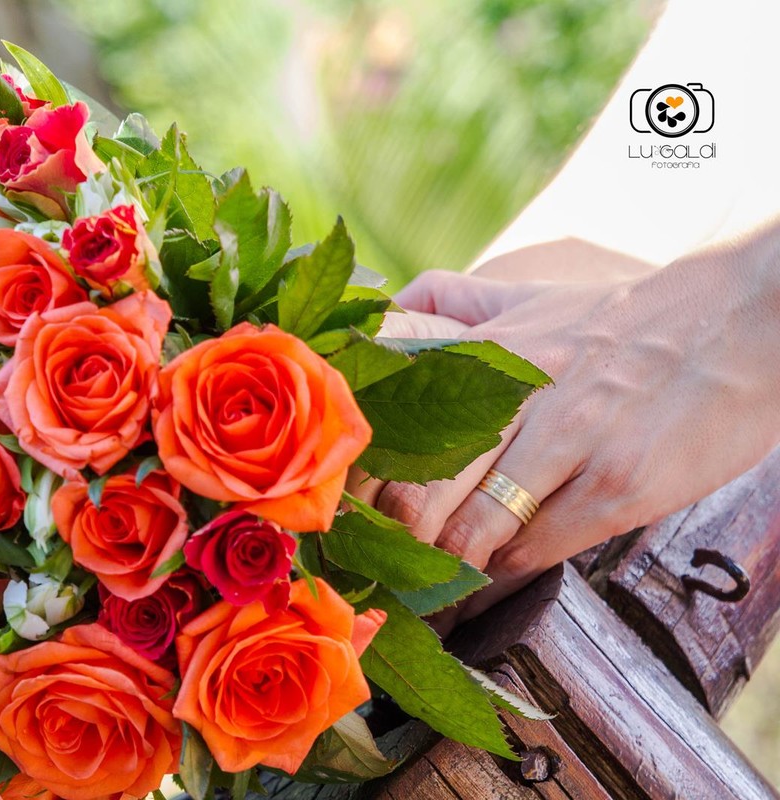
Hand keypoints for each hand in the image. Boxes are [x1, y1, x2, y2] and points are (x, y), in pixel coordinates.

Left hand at [357, 232, 779, 623]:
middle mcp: (515, 397)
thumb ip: (457, 303)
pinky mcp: (618, 486)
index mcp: (482, 353)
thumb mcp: (530, 299)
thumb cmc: (624, 318)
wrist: (741, 320)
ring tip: (424, 599)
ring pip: (468, 532)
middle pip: (416, 494)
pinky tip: (486, 590)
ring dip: (440, 578)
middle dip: (389, 549)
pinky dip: (499, 581)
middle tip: (376, 577)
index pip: (389, 434)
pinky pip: (534, 552)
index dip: (359, 491)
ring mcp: (568, 443)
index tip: (345, 524)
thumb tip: (389, 307)